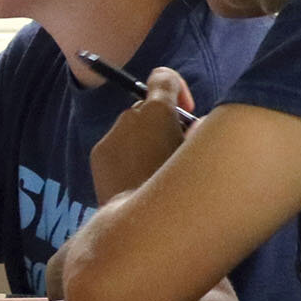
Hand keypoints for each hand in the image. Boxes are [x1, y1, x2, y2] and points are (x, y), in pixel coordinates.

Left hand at [90, 65, 195, 203]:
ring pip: (132, 127)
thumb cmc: (182, 187)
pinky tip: (138, 177)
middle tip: (175, 148)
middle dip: (163, 121)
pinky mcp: (98, 153)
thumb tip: (193, 126)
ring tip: (155, 168)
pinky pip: (117, 145)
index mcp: (159, 111)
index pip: (163, 77)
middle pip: (149, 108)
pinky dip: (128, 154)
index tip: (186, 109)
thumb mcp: (201, 153)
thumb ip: (200, 130)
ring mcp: (110, 134)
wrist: (142, 222)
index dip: (176, 88)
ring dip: (145, 138)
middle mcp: (130, 115)